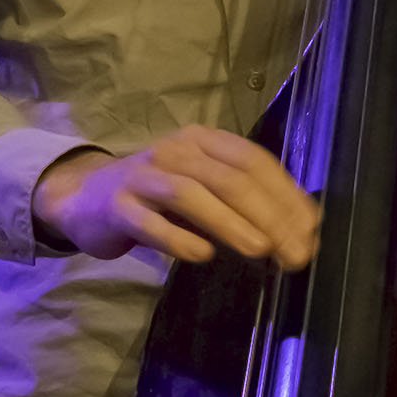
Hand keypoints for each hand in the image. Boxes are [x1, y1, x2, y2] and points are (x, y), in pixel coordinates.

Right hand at [33, 126, 319, 268]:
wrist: (86, 197)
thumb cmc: (157, 196)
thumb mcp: (203, 186)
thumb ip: (245, 201)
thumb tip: (302, 227)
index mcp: (202, 141)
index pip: (254, 161)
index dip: (286, 195)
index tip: (310, 231)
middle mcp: (174, 151)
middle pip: (229, 178)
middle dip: (269, 216)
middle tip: (293, 252)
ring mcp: (143, 178)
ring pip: (191, 194)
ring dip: (230, 223)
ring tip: (260, 250)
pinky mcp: (118, 208)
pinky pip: (149, 222)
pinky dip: (178, 239)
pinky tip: (202, 256)